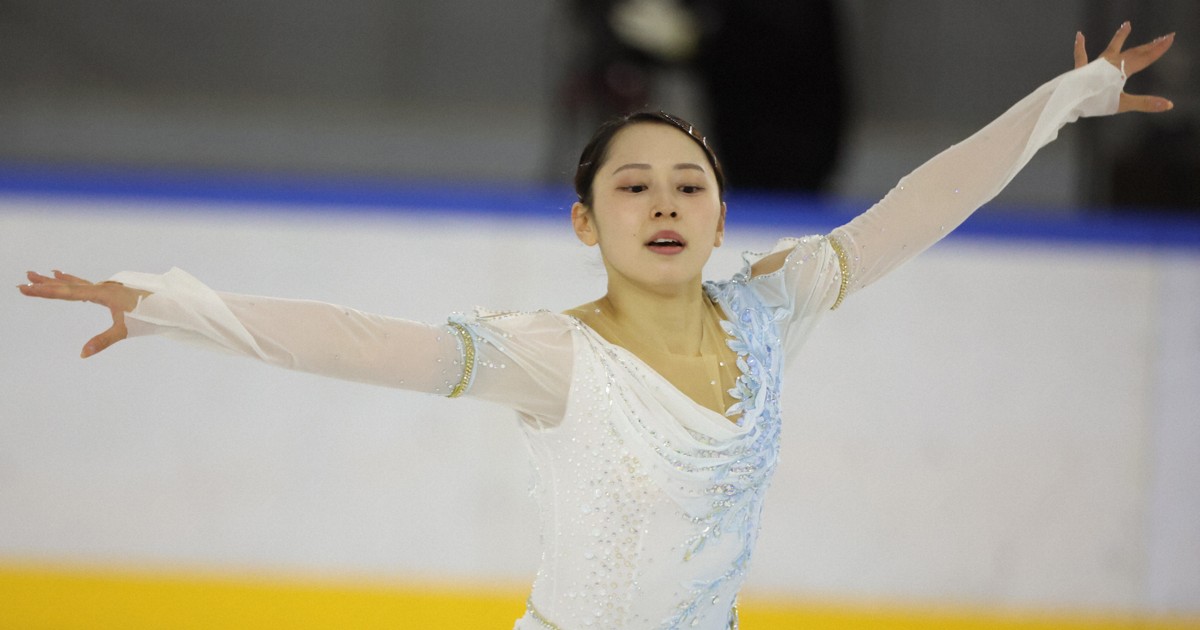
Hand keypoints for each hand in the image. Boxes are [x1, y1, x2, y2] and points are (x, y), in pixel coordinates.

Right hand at [18, 270, 149, 357]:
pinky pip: (88, 285)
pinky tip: (71, 281)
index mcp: (103, 293)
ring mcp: (109, 288)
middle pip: (69, 284)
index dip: (45, 291)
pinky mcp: (113, 292)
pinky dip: (75, 282)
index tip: (26, 288)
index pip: (68, 293)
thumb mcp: (125, 330)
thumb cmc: (150, 317)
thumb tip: (82, 353)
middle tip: (26, 277)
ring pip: (78, 282)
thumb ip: (102, 341)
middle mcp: (104, 287)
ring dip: (59, 280)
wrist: (171, 307)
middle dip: (47, 282)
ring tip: (43, 274)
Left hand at [1074, 21, 1174, 112]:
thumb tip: (1168, 104)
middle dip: (1148, 45)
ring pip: (1111, 48)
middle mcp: (1110, 63)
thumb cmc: (1095, 102)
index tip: (1169, 38)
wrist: (1070, 100)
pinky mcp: (1081, 69)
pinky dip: (1080, 45)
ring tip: (1126, 25)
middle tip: (1162, 37)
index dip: (1158, 49)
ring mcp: (1095, 64)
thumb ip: (1145, 103)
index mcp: (1121, 70)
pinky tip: (1079, 35)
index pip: (1144, 58)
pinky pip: (1081, 55)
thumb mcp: (1123, 104)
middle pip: (1132, 52)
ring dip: (1120, 37)